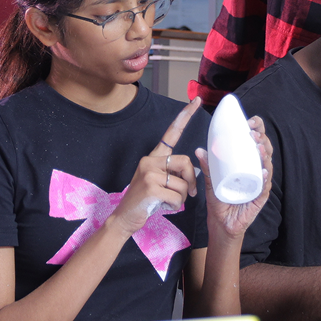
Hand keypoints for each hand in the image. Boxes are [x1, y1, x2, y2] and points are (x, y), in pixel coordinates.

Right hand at [109, 99, 200, 237]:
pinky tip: (162, 207)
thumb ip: (172, 173)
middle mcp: (149, 161)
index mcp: (153, 157)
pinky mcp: (150, 188)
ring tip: (166, 202)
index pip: (171, 133)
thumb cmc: (146, 201)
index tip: (195, 102)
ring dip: (182, 198)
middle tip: (188, 193)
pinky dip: (175, 206)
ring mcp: (148, 174)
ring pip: (184, 184)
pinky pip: (178, 197)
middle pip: (186, 162)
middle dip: (191, 181)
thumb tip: (193, 172)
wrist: (125, 218)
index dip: (184, 117)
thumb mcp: (158, 182)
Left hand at [197, 115, 271, 239]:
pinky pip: (265, 187)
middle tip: (253, 132)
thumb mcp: (211, 180)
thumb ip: (208, 166)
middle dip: (262, 139)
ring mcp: (259, 184)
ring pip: (267, 166)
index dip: (256, 130)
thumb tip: (199, 150)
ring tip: (258, 147)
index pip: (255, 143)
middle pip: (265, 151)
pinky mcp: (259, 198)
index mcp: (246, 163)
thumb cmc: (220, 200)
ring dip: (265, 155)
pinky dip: (265, 178)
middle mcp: (256, 171)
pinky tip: (263, 172)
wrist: (221, 223)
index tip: (249, 121)